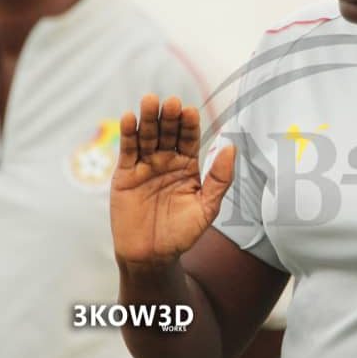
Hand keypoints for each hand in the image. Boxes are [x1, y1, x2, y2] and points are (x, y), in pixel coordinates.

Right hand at [110, 94, 235, 266]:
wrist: (152, 256)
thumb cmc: (182, 233)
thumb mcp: (207, 208)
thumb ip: (219, 179)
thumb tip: (231, 147)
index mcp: (188, 165)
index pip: (189, 138)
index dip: (189, 125)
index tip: (191, 111)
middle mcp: (166, 160)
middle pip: (168, 132)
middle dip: (169, 117)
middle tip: (171, 102)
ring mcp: (145, 165)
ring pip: (147, 136)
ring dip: (148, 118)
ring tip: (150, 101)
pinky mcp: (125, 174)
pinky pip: (128, 151)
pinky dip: (128, 134)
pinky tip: (130, 118)